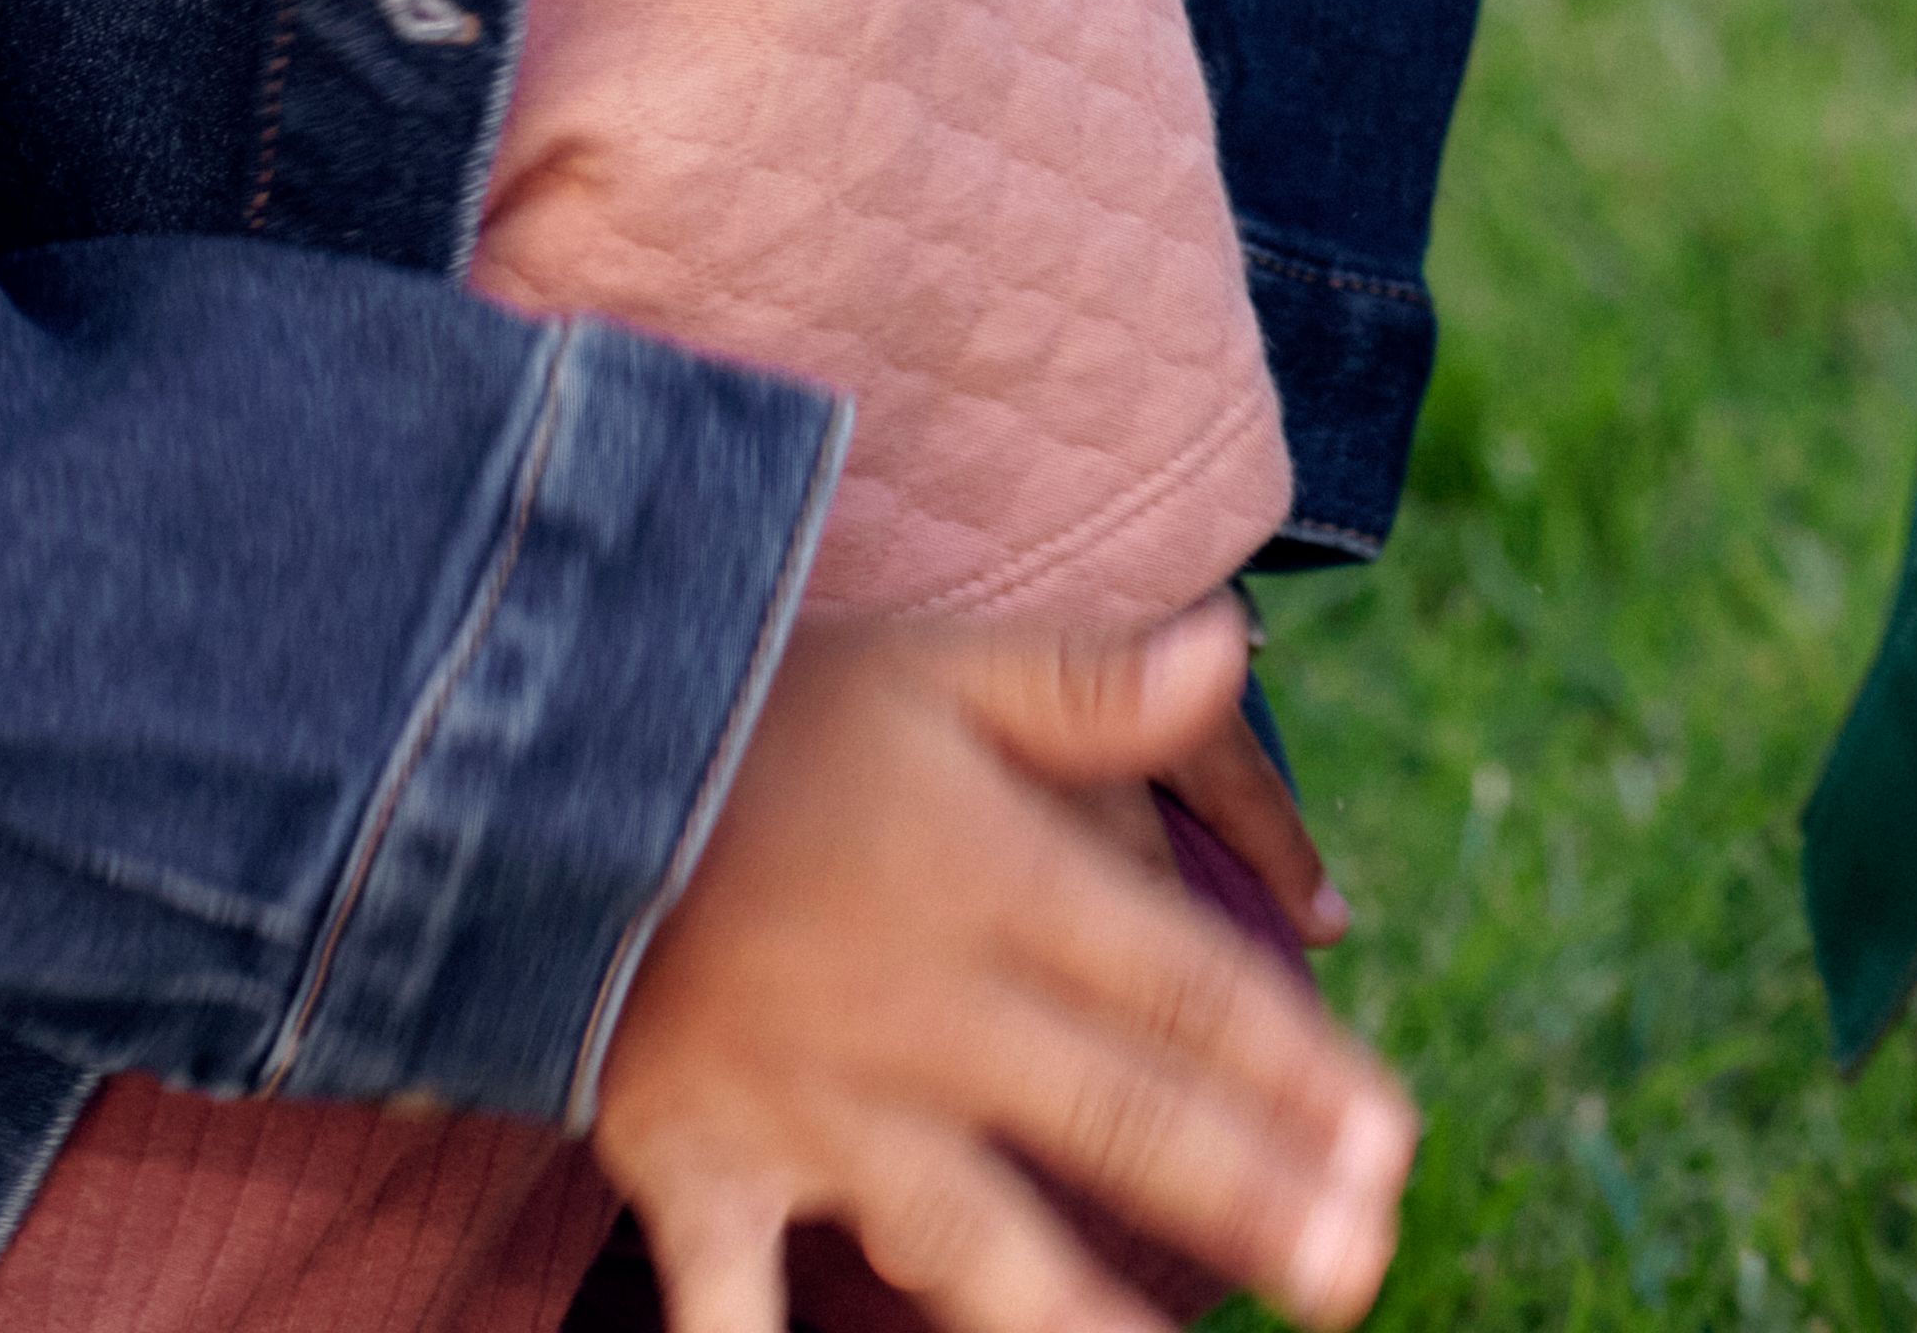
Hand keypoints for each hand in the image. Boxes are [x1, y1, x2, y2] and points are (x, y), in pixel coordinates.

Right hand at [590, 606, 1411, 1332]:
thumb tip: (1234, 649)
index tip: (1394, 1148)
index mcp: (1005, 893)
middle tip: (1357, 1277)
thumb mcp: (938, 667)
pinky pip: (729, 1307)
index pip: (1191, 996)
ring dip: (1074, 1318)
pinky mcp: (693, 1171)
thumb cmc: (755, 719)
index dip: (1300, 1074)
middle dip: (1248, 1206)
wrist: (523, 774)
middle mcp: (930, 1017)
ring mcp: (813, 1111)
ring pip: (970, 1242)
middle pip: (1119, 1124)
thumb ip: (1091, 682)